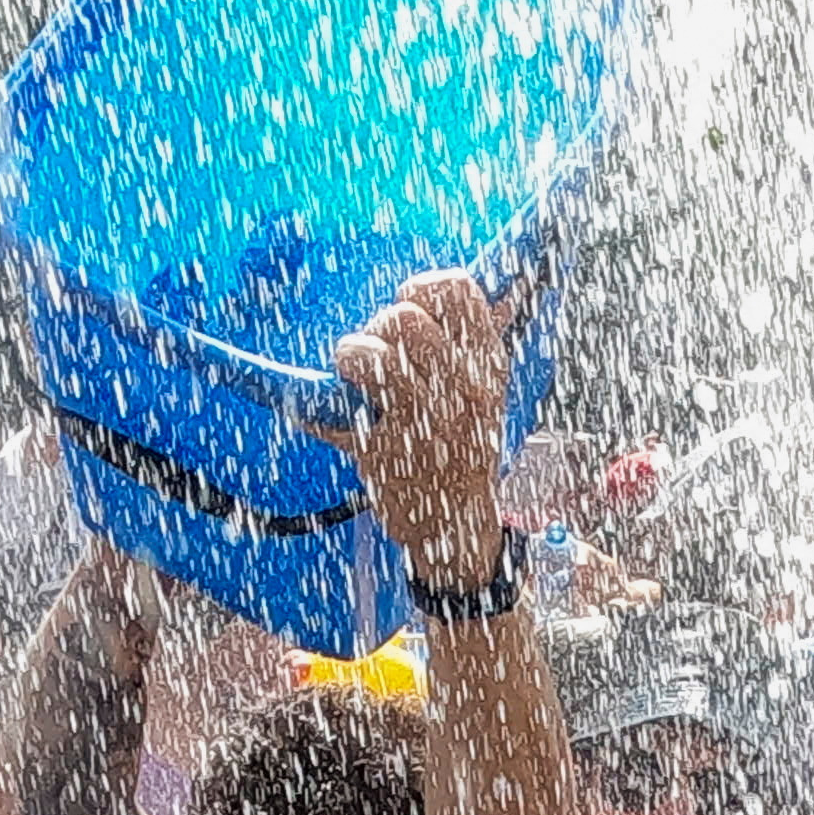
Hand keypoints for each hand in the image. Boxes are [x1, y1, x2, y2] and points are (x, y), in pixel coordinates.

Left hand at [322, 268, 527, 589]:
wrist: (455, 527)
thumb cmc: (461, 453)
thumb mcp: (481, 396)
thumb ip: (464, 349)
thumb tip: (430, 297)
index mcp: (488, 365)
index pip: (459, 290)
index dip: (422, 287)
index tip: (409, 304)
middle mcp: (462, 388)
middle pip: (405, 318)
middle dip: (379, 326)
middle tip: (377, 352)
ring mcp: (425, 419)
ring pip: (374, 353)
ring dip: (352, 355)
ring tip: (354, 372)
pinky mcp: (387, 448)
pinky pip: (341, 405)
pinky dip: (325, 399)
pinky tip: (335, 407)